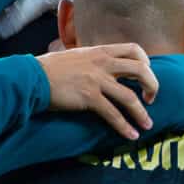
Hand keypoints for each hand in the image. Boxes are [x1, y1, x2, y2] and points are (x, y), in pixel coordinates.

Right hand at [37, 43, 157, 137]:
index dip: (146, 61)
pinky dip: (124, 126)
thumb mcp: (75, 56)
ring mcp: (97, 80)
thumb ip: (91, 60)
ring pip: (130, 97)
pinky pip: (112, 114)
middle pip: (141, 70)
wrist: (32, 77)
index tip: (145, 74)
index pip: (134, 49)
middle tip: (151, 99)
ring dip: (142, 113)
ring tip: (148, 125)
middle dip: (152, 85)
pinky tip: (131, 135)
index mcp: (100, 51)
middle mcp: (102, 63)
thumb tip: (98, 68)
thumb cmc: (49, 68)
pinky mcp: (89, 97)